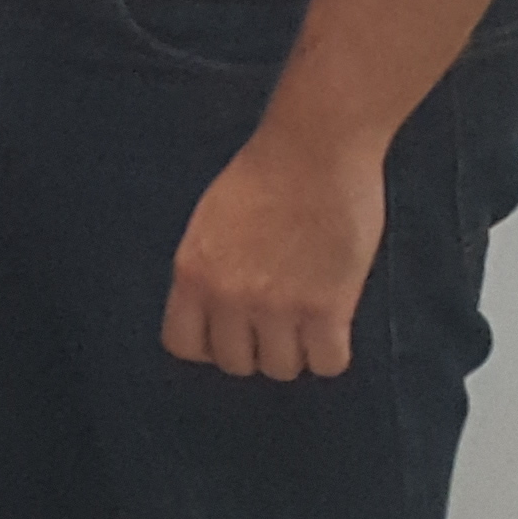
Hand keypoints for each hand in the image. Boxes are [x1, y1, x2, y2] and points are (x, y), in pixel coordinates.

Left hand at [163, 131, 382, 377]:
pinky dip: (332, 353)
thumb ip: (209, 272)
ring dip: (297, 352)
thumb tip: (218, 317)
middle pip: (236, 364)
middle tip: (279, 323)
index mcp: (192, 273)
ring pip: (282, 369)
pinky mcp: (326, 308)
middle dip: (257, 348)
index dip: (210, 345)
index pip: (183, 345)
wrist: (315, 149)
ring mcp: (277, 306)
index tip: (233, 332)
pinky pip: (328, 364)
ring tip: (308, 321)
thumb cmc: (266, 175)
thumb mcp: (210, 225)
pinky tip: (334, 327)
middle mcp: (228, 296)